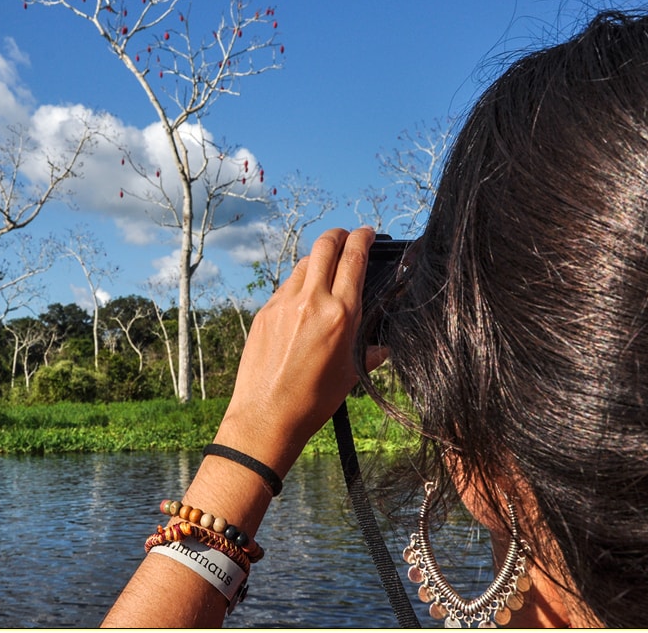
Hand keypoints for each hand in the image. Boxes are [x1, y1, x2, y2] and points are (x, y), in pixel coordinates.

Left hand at [214, 227, 374, 478]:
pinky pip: (285, 286)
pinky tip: (303, 298)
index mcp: (341, 314)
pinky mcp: (264, 312)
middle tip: (347, 236)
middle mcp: (312, 301)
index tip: (367, 232)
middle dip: (339, 235)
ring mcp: (284, 304)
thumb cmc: (313, 400)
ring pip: (303, 263)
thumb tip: (383, 346)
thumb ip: (370, 352)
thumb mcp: (351, 375)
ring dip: (317, 259)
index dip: (363, 238)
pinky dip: (298, 283)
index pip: (354, 258)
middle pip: (325, 246)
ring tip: (325, 268)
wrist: (267, 416)